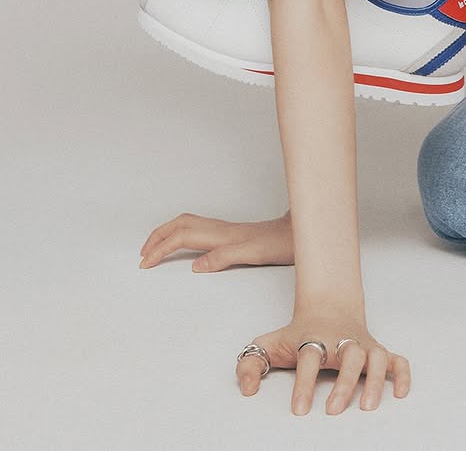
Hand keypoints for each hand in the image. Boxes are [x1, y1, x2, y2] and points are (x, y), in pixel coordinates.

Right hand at [139, 210, 293, 270]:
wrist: (299, 234)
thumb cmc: (280, 244)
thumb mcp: (254, 254)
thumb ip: (224, 257)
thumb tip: (195, 266)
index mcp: (221, 236)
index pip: (181, 237)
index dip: (160, 249)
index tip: (145, 264)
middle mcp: (220, 230)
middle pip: (180, 224)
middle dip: (157, 236)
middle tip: (142, 255)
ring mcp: (225, 230)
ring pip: (188, 224)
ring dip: (167, 233)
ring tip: (154, 248)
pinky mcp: (231, 234)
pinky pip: (197, 229)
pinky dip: (181, 235)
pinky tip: (183, 246)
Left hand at [236, 307, 410, 413]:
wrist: (327, 305)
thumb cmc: (298, 332)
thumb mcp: (269, 343)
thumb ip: (250, 364)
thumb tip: (247, 390)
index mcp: (314, 338)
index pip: (310, 358)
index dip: (304, 384)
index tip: (300, 410)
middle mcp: (341, 340)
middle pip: (349, 356)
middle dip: (344, 383)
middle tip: (334, 411)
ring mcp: (362, 344)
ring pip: (376, 356)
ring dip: (375, 379)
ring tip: (368, 406)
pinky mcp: (378, 349)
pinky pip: (397, 359)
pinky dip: (402, 374)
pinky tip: (401, 393)